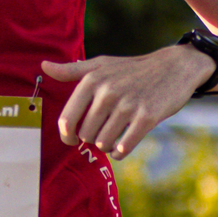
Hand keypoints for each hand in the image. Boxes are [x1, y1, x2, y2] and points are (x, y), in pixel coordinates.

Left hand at [41, 42, 210, 157]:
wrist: (174, 67)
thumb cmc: (132, 69)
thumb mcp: (101, 65)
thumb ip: (72, 70)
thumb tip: (44, 67)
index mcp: (92, 80)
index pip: (67, 120)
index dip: (67, 135)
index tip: (72, 139)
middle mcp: (108, 92)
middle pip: (86, 135)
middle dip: (91, 139)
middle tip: (101, 133)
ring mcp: (128, 105)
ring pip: (103, 143)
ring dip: (106, 146)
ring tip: (112, 137)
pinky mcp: (147, 117)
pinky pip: (123, 147)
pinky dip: (120, 152)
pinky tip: (122, 146)